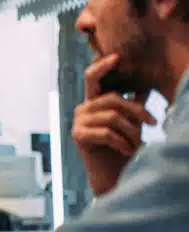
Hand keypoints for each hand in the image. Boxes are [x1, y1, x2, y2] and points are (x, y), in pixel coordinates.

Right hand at [72, 54, 156, 196]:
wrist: (111, 175)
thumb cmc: (122, 148)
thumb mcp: (131, 122)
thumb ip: (133, 104)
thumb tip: (144, 86)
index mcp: (93, 101)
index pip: (93, 77)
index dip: (102, 65)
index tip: (117, 57)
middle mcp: (83, 108)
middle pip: (112, 98)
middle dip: (136, 110)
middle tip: (153, 123)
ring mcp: (78, 121)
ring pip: (112, 116)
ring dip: (131, 132)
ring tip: (138, 144)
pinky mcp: (78, 135)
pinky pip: (106, 132)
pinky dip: (121, 142)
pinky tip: (127, 150)